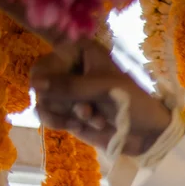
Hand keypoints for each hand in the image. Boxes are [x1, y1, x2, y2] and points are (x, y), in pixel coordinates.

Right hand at [29, 37, 172, 154]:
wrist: (149, 133)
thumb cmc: (133, 102)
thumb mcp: (103, 89)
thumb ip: (70, 86)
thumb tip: (35, 85)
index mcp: (78, 52)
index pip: (45, 65)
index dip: (46, 82)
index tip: (56, 95)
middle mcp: (68, 69)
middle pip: (41, 85)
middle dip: (66, 102)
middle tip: (88, 110)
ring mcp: (66, 92)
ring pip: (43, 102)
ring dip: (68, 114)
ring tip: (94, 119)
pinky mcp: (66, 112)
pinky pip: (47, 116)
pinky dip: (62, 122)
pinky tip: (82, 125)